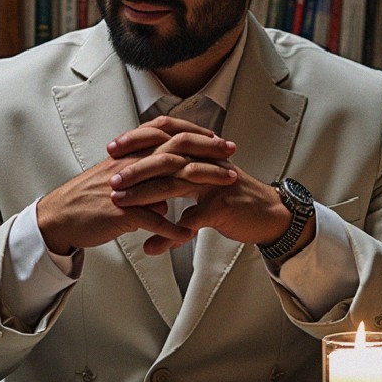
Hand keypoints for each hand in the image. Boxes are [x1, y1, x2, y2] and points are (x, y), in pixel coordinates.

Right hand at [37, 119, 234, 253]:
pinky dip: (171, 228)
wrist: (58, 217)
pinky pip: (150, 219)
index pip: (167, 135)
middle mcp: (130, 165)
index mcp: (129, 155)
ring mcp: (126, 188)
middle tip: (231, 153)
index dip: (194, 134)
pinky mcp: (119, 212)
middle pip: (175, 150)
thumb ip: (144, 187)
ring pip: (169, 180)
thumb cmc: (86, 200)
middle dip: (207, 150)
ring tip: (224, 187)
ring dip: (201, 183)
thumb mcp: (118, 184)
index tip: (217, 138)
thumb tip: (166, 200)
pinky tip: (188, 234)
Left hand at [112, 148, 292, 257]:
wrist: (270, 212)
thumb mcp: (206, 178)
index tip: (113, 147)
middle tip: (111, 177)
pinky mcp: (220, 207)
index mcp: (199, 153)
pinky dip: (169, 235)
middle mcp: (205, 162)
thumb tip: (154, 176)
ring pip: (174, 184)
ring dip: (144, 195)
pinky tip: (153, 245)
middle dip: (134, 167)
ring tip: (122, 203)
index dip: (138, 139)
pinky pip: (191, 221)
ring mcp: (213, 183)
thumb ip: (181, 172)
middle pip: (165, 156)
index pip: (165, 136)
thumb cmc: (236, 196)